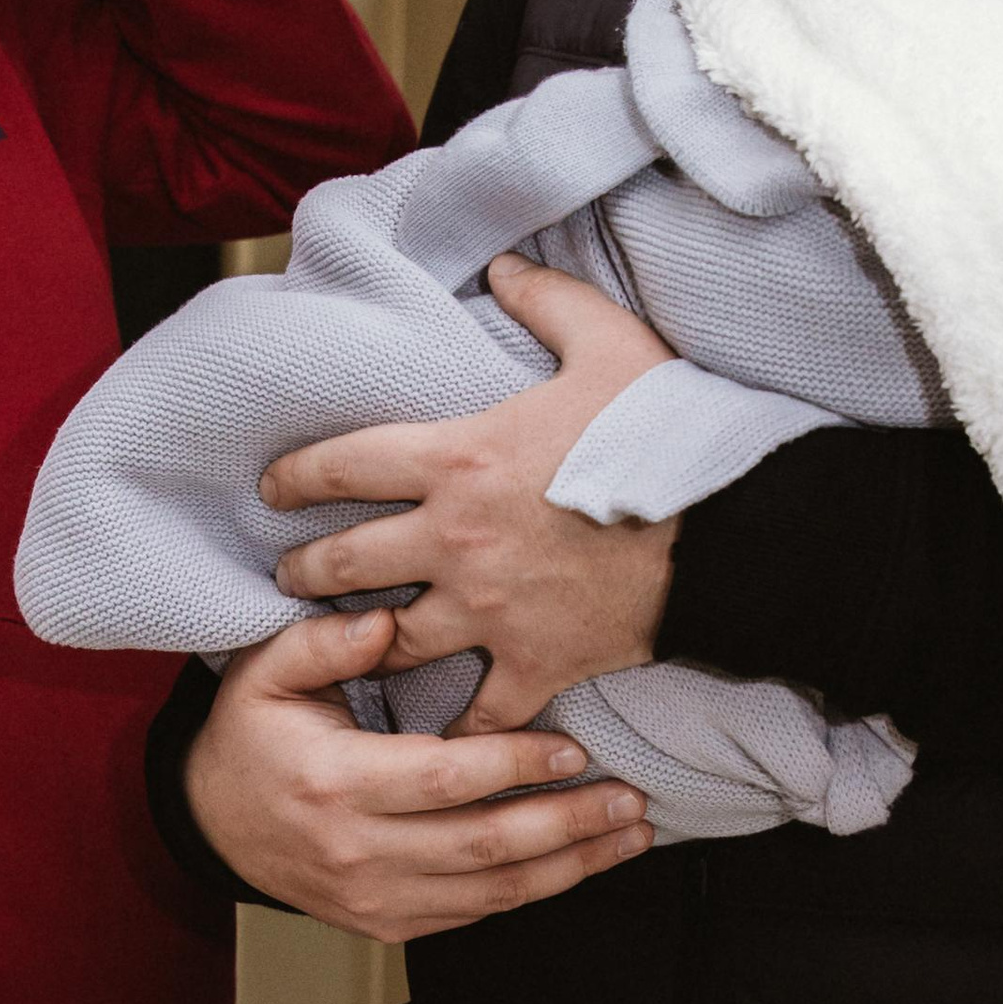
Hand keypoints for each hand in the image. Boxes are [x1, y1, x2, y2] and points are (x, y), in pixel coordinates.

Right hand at [183, 607, 651, 938]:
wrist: (209, 824)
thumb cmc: (249, 738)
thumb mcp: (264, 673)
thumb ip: (324, 642)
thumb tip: (386, 620)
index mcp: (336, 782)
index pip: (445, 778)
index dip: (515, 763)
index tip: (574, 747)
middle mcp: (359, 851)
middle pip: (484, 846)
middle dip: (568, 823)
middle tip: (629, 798)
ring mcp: (374, 898)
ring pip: (491, 894)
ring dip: (570, 866)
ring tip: (627, 836)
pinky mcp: (386, 925)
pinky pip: (473, 916)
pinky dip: (531, 892)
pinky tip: (576, 864)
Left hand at [263, 255, 679, 726]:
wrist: (731, 531)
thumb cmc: (667, 432)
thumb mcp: (609, 342)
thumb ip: (546, 300)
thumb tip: (502, 266)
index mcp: (457, 459)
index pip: (343, 464)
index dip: (295, 475)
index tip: (271, 488)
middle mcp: (454, 540)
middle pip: (346, 563)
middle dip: (305, 570)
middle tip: (288, 574)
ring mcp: (489, 610)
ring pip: (392, 641)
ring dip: (359, 642)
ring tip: (343, 642)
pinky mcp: (533, 664)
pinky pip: (477, 713)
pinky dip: (457, 728)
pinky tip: (440, 736)